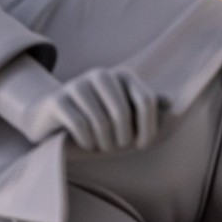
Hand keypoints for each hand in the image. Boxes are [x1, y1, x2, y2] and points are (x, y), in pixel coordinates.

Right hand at [31, 66, 165, 152]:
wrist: (50, 118)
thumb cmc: (96, 119)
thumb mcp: (123, 112)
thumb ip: (144, 106)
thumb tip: (171, 103)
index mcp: (121, 75)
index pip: (146, 100)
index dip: (148, 128)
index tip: (141, 145)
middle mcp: (100, 75)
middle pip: (122, 113)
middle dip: (122, 138)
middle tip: (116, 147)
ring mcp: (76, 84)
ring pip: (100, 122)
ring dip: (103, 143)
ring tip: (100, 146)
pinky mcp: (57, 100)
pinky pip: (79, 125)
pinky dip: (86, 141)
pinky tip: (85, 143)